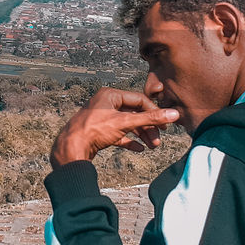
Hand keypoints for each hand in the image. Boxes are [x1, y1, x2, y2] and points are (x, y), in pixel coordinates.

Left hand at [50, 88, 179, 168]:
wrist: (70, 149)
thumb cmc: (94, 131)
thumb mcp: (125, 123)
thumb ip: (150, 119)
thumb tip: (173, 114)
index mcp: (110, 95)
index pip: (139, 99)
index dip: (153, 112)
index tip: (164, 124)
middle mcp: (105, 104)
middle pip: (134, 113)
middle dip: (148, 127)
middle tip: (158, 139)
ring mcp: (102, 118)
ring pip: (127, 125)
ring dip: (141, 135)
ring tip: (152, 146)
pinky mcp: (99, 132)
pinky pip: (118, 135)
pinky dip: (129, 141)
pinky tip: (139, 149)